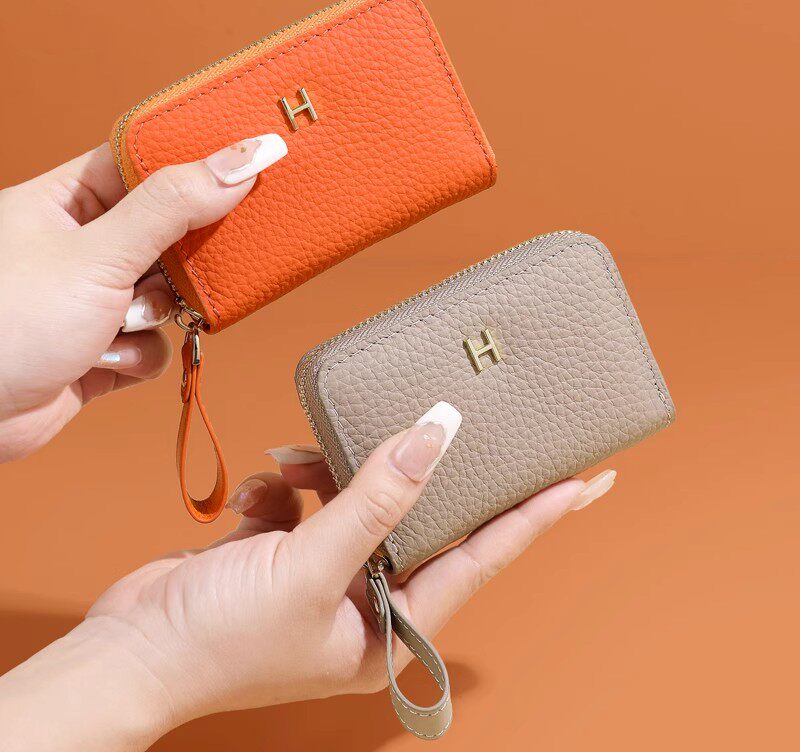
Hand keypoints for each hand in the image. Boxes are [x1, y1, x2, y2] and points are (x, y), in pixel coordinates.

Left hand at [0, 134, 285, 461]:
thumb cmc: (8, 323)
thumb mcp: (99, 253)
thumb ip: (173, 207)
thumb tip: (243, 160)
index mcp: (65, 202)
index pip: (140, 164)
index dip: (191, 164)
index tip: (244, 166)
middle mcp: (81, 248)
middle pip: (166, 233)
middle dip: (180, 260)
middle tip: (188, 262)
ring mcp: (94, 300)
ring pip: (166, 294)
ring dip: (152, 314)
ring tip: (117, 323)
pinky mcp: (103, 348)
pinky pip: (153, 342)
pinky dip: (136, 354)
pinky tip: (102, 360)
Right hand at [0, 404, 615, 750]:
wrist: (130, 651)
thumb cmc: (217, 640)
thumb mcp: (309, 568)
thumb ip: (375, 500)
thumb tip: (435, 438)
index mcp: (392, 627)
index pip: (484, 556)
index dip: (538, 514)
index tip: (586, 480)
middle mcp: (370, 600)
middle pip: (423, 516)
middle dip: (424, 470)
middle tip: (465, 416)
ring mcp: (331, 574)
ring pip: (360, 496)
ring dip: (329, 472)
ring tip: (291, 470)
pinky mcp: (292, 549)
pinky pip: (312, 497)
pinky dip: (289, 484)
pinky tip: (262, 492)